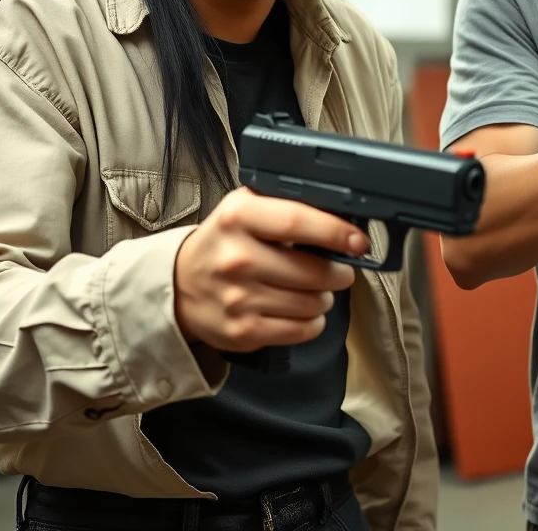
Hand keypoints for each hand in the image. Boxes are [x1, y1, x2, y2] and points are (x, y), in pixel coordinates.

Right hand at [174, 187, 368, 352]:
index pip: (297, 221)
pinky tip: (302, 310)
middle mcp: (237, 257)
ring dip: (325, 297)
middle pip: (314, 271)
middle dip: (340, 272)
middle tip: (341, 269)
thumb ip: (286, 206)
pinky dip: (313, 321)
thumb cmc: (225, 242)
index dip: (336, 232)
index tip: (358, 241)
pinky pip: (302, 330)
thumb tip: (342, 215)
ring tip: (314, 288)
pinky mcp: (242, 331)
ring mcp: (238, 298)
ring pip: (313, 303)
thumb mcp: (246, 208)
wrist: (179, 285)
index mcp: (239, 217)